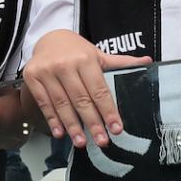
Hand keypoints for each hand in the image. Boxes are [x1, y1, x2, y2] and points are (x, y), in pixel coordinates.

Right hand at [22, 29, 152, 147]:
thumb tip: (149, 62)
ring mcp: (46, 71)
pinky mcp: (32, 77)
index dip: (108, 111)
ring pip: (62, 103)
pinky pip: (44, 102)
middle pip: (81, 99)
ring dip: (72, 125)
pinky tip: (60, 133)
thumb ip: (121, 62)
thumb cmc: (77, 51)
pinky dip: (52, 119)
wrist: (49, 38)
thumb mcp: (99, 54)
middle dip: (92, 122)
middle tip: (102, 142)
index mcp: (85, 59)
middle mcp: (64, 64)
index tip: (116, 129)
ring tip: (81, 142)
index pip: (99, 90)